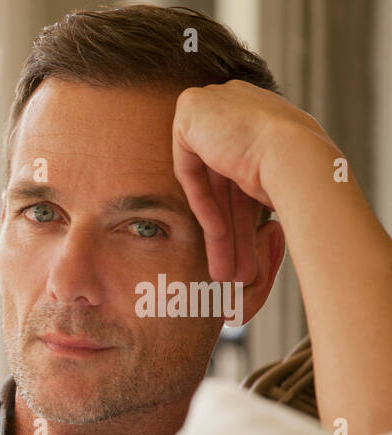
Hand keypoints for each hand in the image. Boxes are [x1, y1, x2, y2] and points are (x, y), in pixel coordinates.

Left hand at [172, 79, 335, 283]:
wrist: (297, 155)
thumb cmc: (305, 171)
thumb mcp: (284, 180)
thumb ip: (262, 188)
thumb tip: (270, 223)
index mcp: (262, 113)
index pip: (242, 171)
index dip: (242, 213)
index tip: (249, 244)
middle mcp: (237, 105)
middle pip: (224, 182)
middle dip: (230, 230)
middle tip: (235, 266)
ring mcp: (213, 105)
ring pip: (209, 185)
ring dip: (219, 232)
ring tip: (227, 271)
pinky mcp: (190, 113)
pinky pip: (189, 171)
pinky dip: (203, 204)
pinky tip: (217, 236)